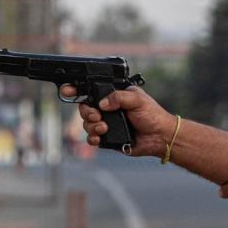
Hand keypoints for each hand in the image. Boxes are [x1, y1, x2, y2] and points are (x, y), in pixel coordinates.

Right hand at [62, 85, 176, 156]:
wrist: (160, 136)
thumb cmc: (152, 115)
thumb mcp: (137, 99)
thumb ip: (119, 97)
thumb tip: (102, 104)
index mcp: (112, 96)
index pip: (90, 90)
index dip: (75, 89)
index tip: (67, 91)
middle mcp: (107, 109)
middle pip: (84, 108)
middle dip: (86, 112)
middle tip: (97, 116)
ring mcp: (107, 124)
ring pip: (87, 124)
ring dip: (91, 126)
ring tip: (104, 127)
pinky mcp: (108, 138)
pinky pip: (92, 138)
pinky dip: (92, 138)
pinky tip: (99, 137)